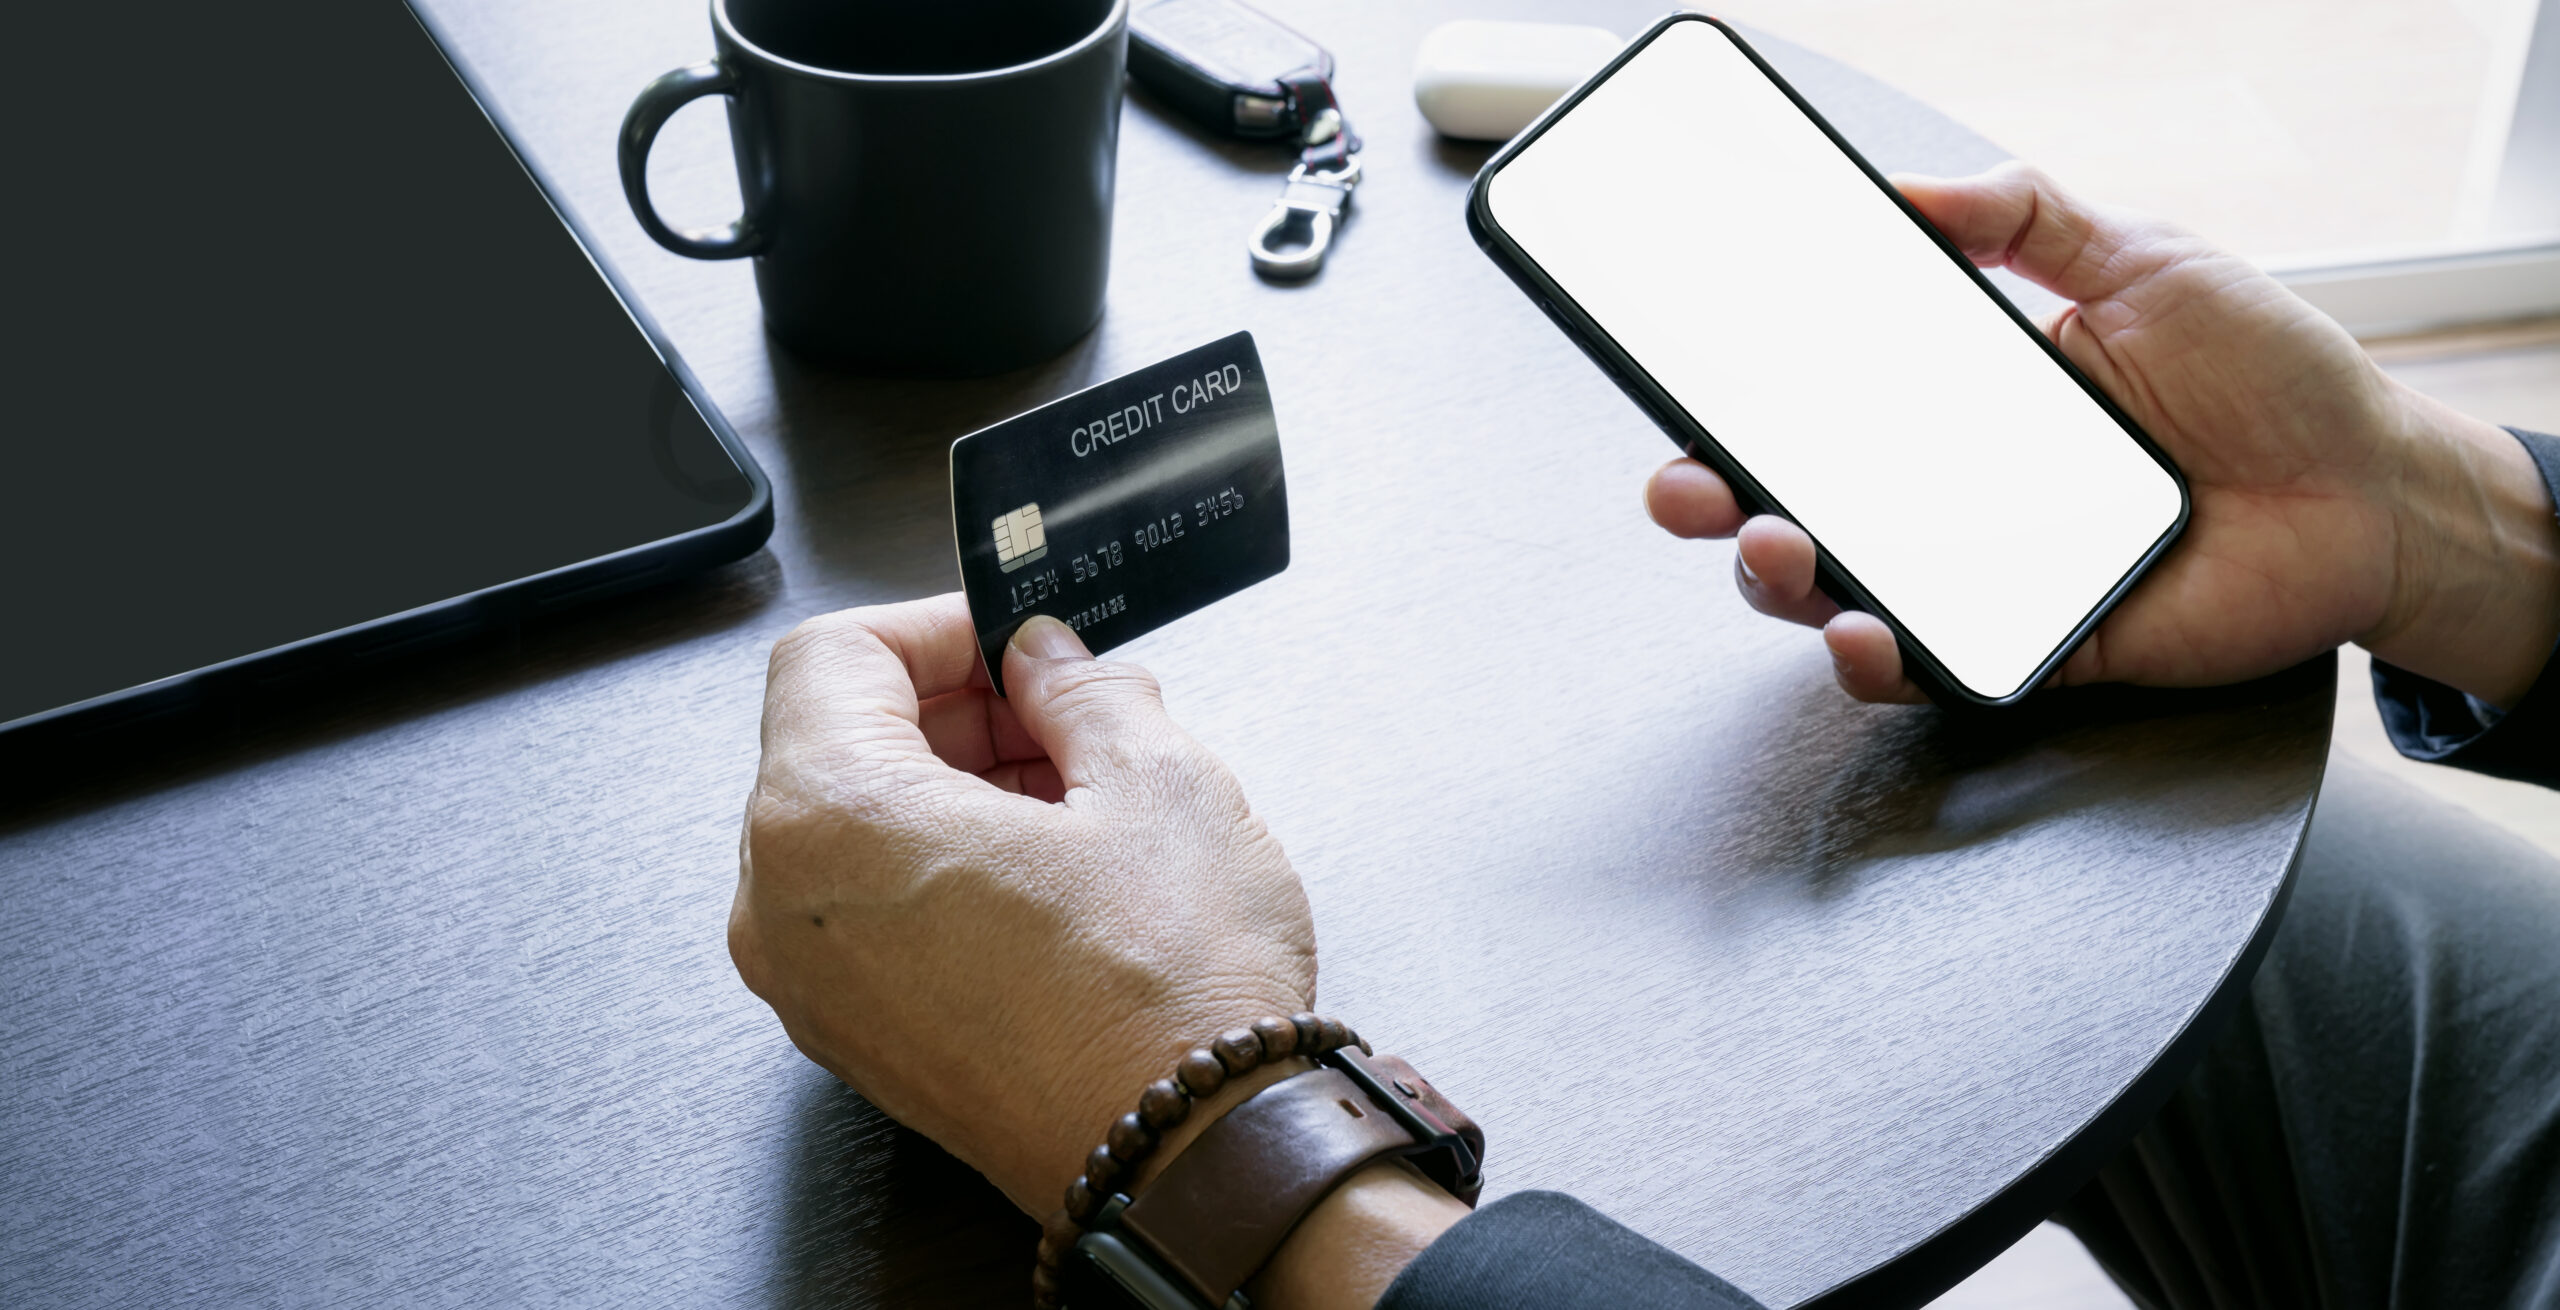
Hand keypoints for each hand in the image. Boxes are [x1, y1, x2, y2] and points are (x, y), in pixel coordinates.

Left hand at [729, 595, 1314, 1213]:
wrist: (1198, 1160)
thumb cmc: (1167, 1001)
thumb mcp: (1156, 783)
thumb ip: (1082, 690)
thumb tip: (1048, 662)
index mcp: (829, 820)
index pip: (830, 655)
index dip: (936, 626)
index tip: (1012, 640)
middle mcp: (787, 910)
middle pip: (835, 743)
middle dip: (953, 711)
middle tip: (1061, 713)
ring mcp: (818, 990)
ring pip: (856, 832)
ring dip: (956, 789)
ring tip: (1077, 801)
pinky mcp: (863, 1042)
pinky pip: (873, 915)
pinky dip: (945, 870)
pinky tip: (1055, 876)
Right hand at [1645, 161, 2559, 706]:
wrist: (2377, 489)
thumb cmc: (2271, 375)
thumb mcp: (2144, 260)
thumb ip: (2028, 213)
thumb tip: (1909, 191)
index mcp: (1956, 399)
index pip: (1810, 402)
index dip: (1728, 403)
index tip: (1676, 385)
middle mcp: (1948, 491)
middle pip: (1789, 506)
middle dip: (1710, 503)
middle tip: (1690, 487)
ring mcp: (1981, 574)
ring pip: (1835, 594)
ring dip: (1777, 581)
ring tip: (1777, 546)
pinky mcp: (2033, 645)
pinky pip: (1933, 667)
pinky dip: (1883, 659)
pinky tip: (1863, 632)